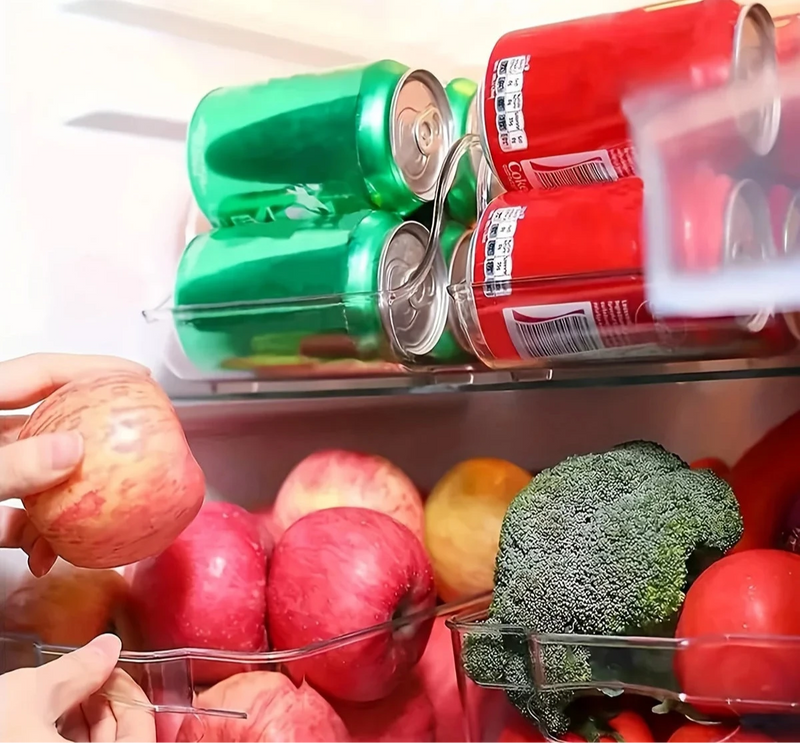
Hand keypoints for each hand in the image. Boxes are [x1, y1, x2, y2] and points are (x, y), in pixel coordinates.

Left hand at [0, 354, 149, 575]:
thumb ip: (11, 466)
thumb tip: (74, 450)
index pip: (42, 372)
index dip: (92, 368)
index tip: (138, 378)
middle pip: (51, 422)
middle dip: (94, 436)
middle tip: (139, 439)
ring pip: (38, 475)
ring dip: (69, 497)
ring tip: (103, 512)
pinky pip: (14, 516)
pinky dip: (34, 535)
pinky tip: (48, 555)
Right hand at [0, 634, 155, 742]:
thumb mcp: (28, 697)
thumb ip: (77, 671)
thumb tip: (108, 647)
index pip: (140, 732)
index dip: (128, 693)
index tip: (110, 669)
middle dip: (105, 709)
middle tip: (88, 678)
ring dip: (82, 728)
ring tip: (62, 696)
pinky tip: (42, 724)